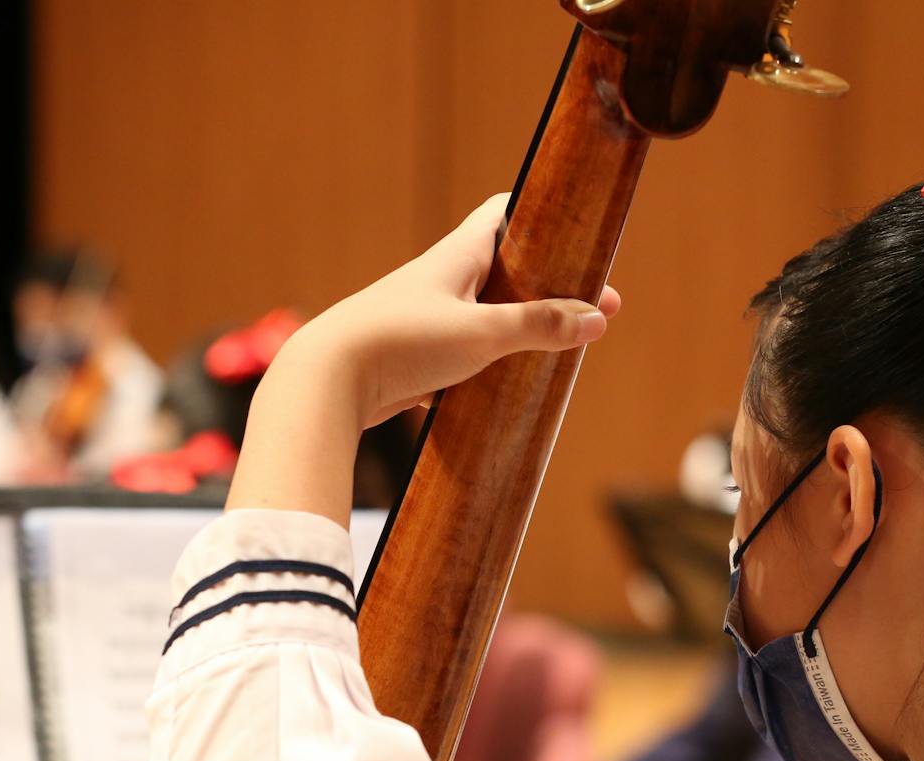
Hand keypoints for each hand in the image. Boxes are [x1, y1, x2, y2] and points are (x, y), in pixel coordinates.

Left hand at [230, 194, 622, 523]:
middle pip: (505, 269)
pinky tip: (510, 385)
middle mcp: (441, 280)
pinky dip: (489, 365)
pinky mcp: (414, 357)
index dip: (543, 212)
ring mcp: (426, 319)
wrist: (327, 381)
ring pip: (485, 315)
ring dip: (520, 328)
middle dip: (548, 286)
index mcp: (457, 255)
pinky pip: (463, 354)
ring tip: (561, 347)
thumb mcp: (482, 333)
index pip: (504, 212)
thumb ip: (539, 325)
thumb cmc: (400, 342)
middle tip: (593, 307)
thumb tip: (596, 319)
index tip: (580, 225)